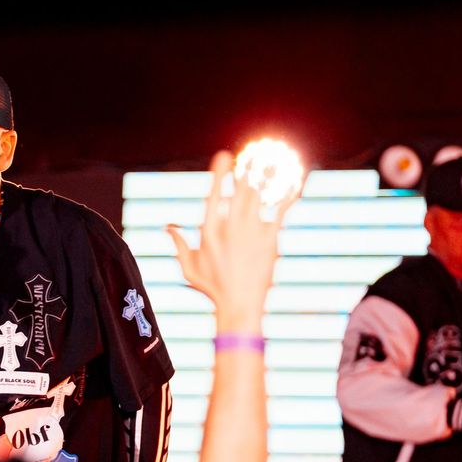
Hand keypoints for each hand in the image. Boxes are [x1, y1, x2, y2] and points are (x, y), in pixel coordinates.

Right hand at [166, 150, 299, 328]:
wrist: (240, 306)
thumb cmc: (213, 289)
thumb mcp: (189, 267)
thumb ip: (179, 244)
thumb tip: (169, 227)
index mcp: (209, 232)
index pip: (214, 194)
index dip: (220, 173)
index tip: (225, 156)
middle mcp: (230, 228)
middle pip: (239, 190)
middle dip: (245, 171)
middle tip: (251, 156)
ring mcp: (252, 233)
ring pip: (259, 196)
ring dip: (263, 178)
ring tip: (269, 161)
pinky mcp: (270, 240)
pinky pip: (280, 210)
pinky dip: (287, 194)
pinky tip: (293, 181)